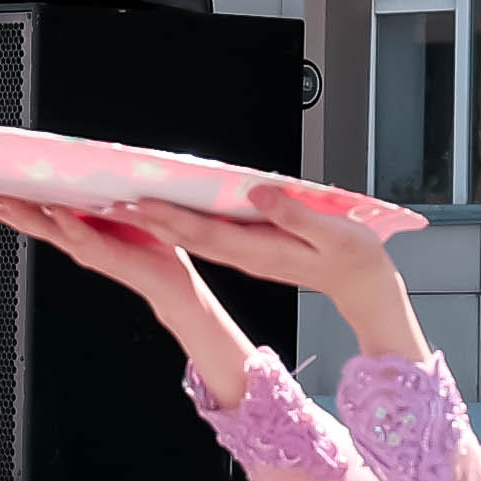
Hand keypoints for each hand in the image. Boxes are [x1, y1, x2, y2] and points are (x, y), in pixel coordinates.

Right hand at [0, 201, 262, 403]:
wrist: (171, 281)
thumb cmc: (146, 246)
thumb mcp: (111, 214)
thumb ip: (91, 199)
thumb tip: (75, 172)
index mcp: (71, 229)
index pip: (29, 212)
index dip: (0, 202)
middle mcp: (73, 241)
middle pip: (26, 221)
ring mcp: (86, 249)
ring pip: (46, 229)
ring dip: (22, 214)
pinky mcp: (106, 253)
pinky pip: (83, 236)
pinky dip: (68, 223)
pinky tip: (55, 210)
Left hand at [133, 195, 426, 365]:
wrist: (364, 286)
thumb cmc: (355, 260)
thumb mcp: (332, 234)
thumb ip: (293, 214)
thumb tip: (257, 195)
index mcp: (259, 251)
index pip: (204, 233)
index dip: (170, 218)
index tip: (141, 203)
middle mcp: (246, 255)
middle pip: (189, 236)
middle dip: (151, 221)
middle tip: (116, 201)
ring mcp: (248, 255)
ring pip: (196, 238)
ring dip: (162, 223)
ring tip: (131, 205)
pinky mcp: (253, 250)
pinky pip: (211, 237)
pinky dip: (186, 225)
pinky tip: (172, 214)